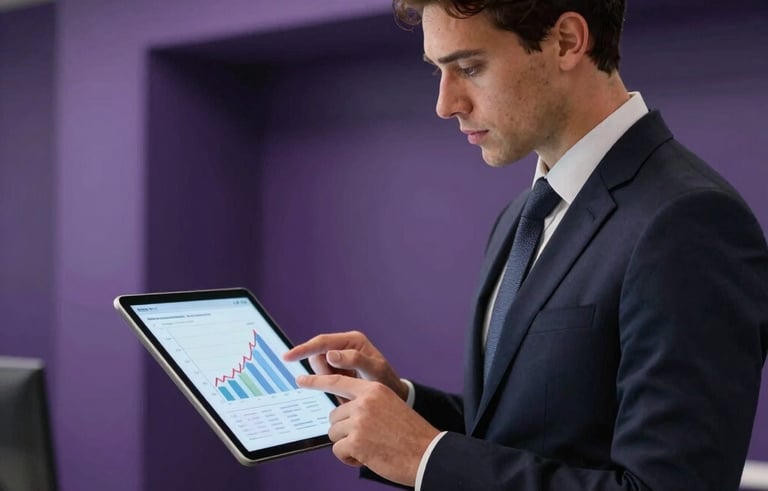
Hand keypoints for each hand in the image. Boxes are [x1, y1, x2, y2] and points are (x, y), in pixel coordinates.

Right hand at [284, 331, 408, 401]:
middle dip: (322, 372)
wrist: (393, 395)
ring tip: (344, 389)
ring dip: (325, 380)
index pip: (321, 342)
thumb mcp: (374, 370)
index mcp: (352, 340)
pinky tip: (343, 392)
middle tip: (338, 384)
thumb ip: (355, 360)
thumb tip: (330, 354)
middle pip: (317, 356)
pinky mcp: (337, 370)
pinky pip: (323, 377)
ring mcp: (340, 358)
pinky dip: (329, 385)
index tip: (287, 358)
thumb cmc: (387, 381)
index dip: (303, 349)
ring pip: (318, 368)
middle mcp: (344, 346)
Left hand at [297, 374, 439, 486]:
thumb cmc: (410, 434)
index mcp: (373, 389)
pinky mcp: (357, 441)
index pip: (337, 381)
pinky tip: (367, 457)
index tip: (301, 378)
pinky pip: (338, 450)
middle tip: (366, 438)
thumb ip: (367, 403)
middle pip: (334, 416)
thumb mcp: (390, 406)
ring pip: (334, 434)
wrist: (427, 453)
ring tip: (370, 447)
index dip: (316, 380)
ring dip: (348, 445)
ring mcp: (359, 421)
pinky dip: (349, 458)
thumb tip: (344, 413)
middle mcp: (364, 402)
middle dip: (345, 430)